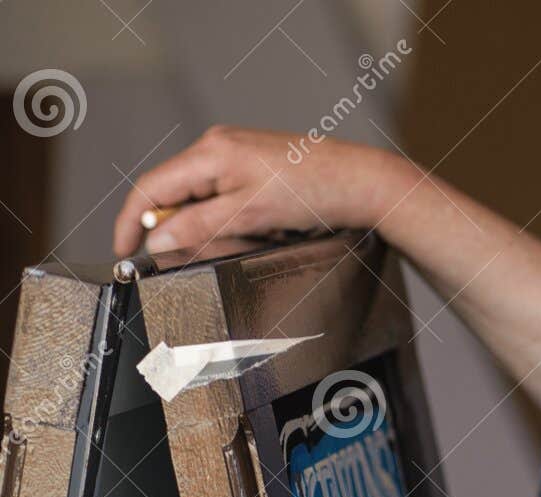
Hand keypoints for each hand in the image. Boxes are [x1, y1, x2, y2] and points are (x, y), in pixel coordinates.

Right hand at [112, 125, 410, 256]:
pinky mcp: (256, 167)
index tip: (124, 252)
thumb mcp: (251, 215)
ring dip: (218, 227)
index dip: (131, 222)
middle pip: (175, 194)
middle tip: (204, 253)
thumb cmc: (314, 192)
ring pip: (204, 201)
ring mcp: (237, 154)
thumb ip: (199, 226)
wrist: (363, 183)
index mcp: (210, 152)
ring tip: (261, 234)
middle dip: (184, 229)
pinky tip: (270, 227)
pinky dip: (238, 221)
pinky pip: (229, 199)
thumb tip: (155, 239)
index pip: (151, 187)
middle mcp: (218, 146)